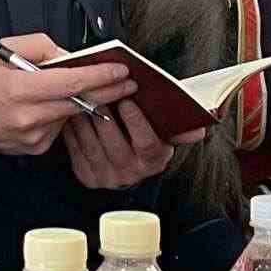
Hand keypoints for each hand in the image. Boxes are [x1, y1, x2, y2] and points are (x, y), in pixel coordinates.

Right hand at [0, 33, 135, 155]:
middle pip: (79, 102)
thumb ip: (40, 47)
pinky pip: (59, 127)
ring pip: (71, 114)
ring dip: (81, 101)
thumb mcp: (3, 51)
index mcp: (19, 89)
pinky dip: (62, 114)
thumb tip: (68, 55)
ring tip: (86, 89)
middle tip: (127, 82)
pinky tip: (52, 105)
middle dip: (107, 90)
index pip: (70, 82)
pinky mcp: (36, 147)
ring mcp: (33, 135)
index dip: (99, 75)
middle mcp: (28, 116)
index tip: (119, 69)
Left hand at [63, 99, 207, 188]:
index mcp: (154, 158)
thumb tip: (200, 129)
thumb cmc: (143, 137)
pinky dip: (72, 129)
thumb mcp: (163, 133)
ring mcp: (108, 176)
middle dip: (105, 117)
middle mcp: (132, 171)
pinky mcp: (87, 175)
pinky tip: (71, 113)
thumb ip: (179, 128)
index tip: (128, 101)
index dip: (137, 122)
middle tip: (97, 94)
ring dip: (85, 120)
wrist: (124, 163)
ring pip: (93, 146)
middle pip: (116, 145)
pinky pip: (75, 150)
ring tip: (81, 98)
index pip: (148, 144)